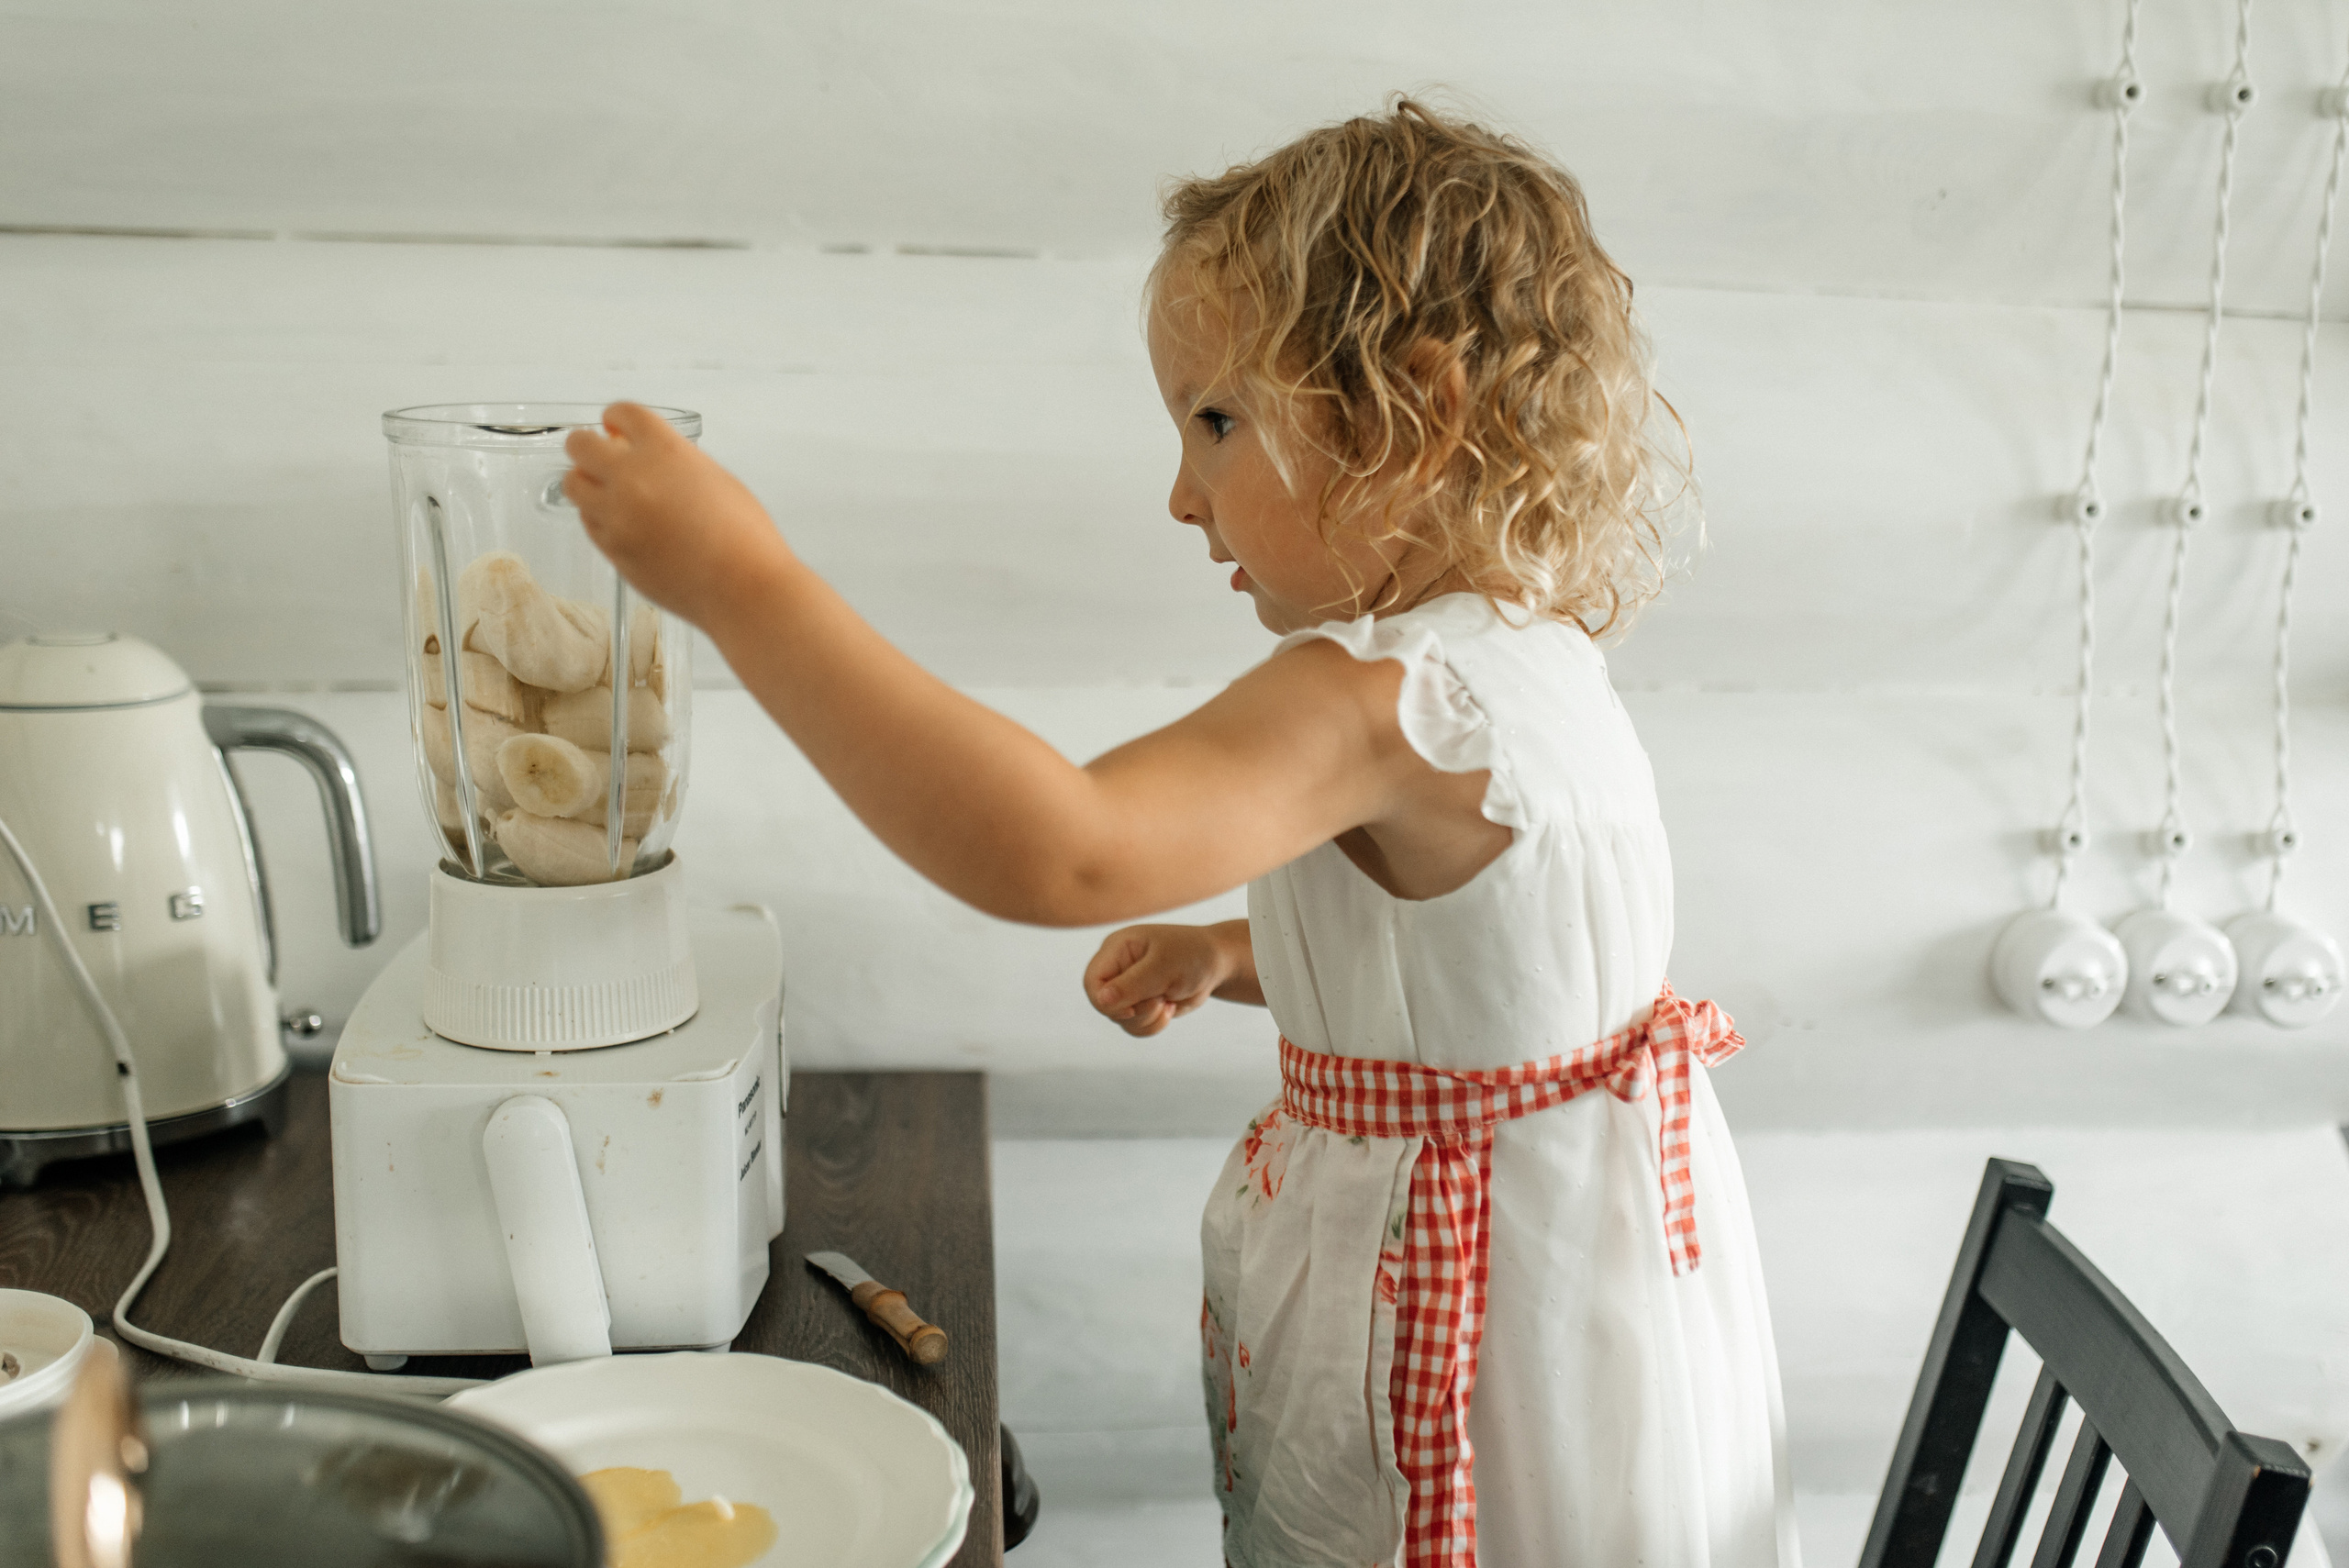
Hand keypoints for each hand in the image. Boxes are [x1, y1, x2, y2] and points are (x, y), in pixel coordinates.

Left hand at [562, 402, 789, 627]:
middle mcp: (633, 477)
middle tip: (598, 454)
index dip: (616, 418)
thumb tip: (649, 459)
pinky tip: (621, 522)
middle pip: (580, 444)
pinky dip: (598, 517)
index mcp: (665, 451)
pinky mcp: (612, 549)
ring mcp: (617, 515)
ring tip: (607, 492)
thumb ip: (676, 461)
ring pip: (573, 485)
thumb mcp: (717, 479)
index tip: (614, 425)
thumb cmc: (744, 538)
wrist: (743, 588)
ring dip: (586, 482)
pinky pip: (589, 523)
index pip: (622, 413)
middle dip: (588, 446)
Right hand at [1084, 924, 1235, 1037]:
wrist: (1216, 963)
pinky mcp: (1139, 1004)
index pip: (1092, 981)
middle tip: (1160, 1000)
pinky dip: (1153, 1025)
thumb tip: (1102, 999)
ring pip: (1119, 1020)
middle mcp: (1117, 968)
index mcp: (1116, 949)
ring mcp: (1127, 988)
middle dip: (1135, 1011)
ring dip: (1147, 1019)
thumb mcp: (1164, 967)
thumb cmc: (1192, 955)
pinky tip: (1169, 1008)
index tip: (1132, 1009)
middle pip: (1104, 1005)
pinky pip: (1134, 1027)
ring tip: (1167, 1001)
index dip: (1105, 1001)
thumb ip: (1132, 984)